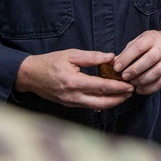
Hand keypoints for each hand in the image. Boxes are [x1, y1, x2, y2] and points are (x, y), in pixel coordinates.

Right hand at [15, 49, 133, 109]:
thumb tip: (111, 57)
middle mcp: (72, 96)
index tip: (129, 85)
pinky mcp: (68, 104)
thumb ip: (92, 57)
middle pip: (101, 102)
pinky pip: (88, 105)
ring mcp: (70, 102)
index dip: (118, 87)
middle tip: (131, 92)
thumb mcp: (71, 55)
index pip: (101, 87)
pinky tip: (108, 96)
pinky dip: (100, 102)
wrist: (30, 75)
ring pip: (96, 106)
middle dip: (118, 99)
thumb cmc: (50, 62)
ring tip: (123, 95)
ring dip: (111, 102)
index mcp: (74, 82)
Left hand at [114, 29, 160, 94]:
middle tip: (124, 77)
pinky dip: (149, 88)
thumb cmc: (152, 43)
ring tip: (133, 83)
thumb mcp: (140, 40)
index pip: (139, 47)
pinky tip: (140, 89)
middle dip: (135, 70)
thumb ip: (127, 51)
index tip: (117, 67)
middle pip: (150, 59)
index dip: (127, 58)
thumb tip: (113, 63)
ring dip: (143, 80)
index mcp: (152, 38)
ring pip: (158, 71)